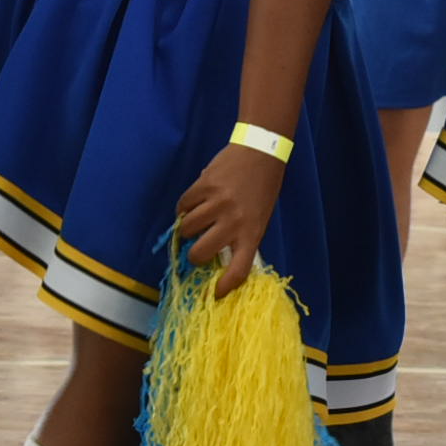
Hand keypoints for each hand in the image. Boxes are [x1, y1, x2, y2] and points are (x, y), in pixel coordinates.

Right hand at [170, 139, 286, 298]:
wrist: (261, 152)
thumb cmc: (262, 189)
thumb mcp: (259, 218)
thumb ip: (240, 236)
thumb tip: (215, 256)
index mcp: (252, 233)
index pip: (239, 269)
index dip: (226, 286)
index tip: (216, 294)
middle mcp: (235, 221)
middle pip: (201, 252)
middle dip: (194, 254)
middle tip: (196, 248)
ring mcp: (218, 203)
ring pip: (188, 228)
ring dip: (187, 228)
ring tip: (196, 221)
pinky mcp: (204, 186)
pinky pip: (183, 206)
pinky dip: (184, 208)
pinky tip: (193, 203)